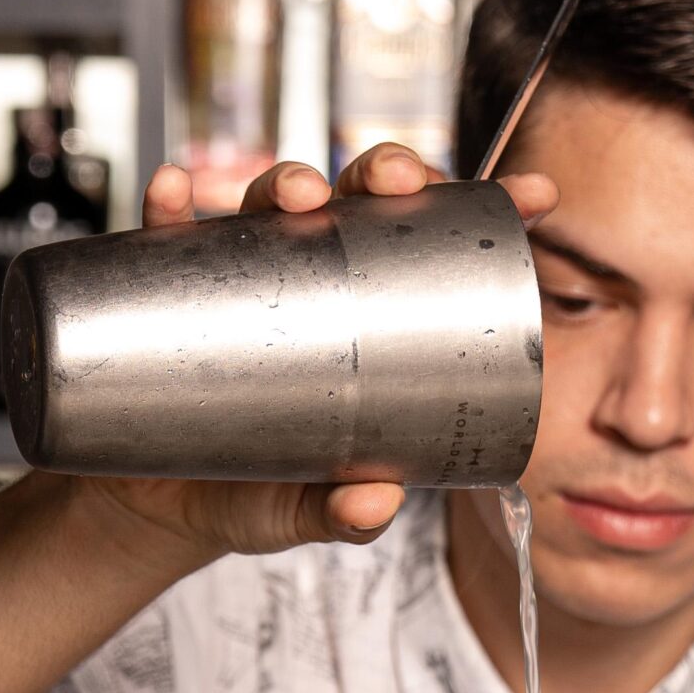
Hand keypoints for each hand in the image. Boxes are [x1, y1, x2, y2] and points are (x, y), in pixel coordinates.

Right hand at [72, 143, 551, 568]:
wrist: (159, 505)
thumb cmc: (253, 494)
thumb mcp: (305, 512)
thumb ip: (344, 517)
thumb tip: (376, 505)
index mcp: (371, 321)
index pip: (437, 253)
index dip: (488, 215)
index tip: (534, 195)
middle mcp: (315, 281)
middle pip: (360, 202)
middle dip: (384, 175)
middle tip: (393, 186)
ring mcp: (246, 276)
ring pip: (274, 202)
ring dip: (289, 180)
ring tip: (297, 197)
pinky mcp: (173, 287)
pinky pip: (169, 233)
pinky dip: (171, 205)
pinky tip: (175, 196)